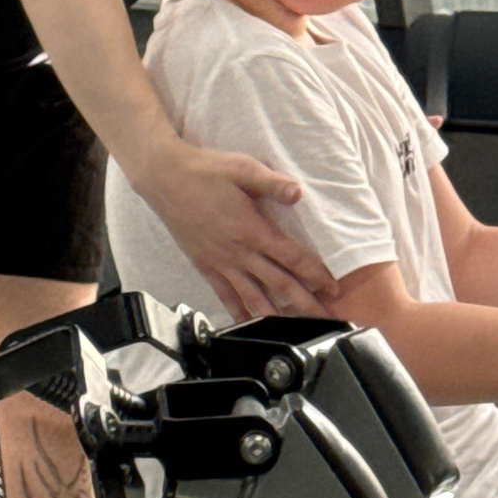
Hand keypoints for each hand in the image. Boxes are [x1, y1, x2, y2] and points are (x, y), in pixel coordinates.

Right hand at [138, 140, 338, 321]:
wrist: (165, 178)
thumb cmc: (205, 170)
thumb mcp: (243, 168)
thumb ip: (272, 183)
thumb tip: (298, 192)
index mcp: (252, 229)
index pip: (292, 258)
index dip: (315, 274)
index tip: (332, 287)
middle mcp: (238, 252)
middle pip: (279, 284)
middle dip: (305, 303)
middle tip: (325, 318)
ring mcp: (221, 263)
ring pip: (254, 298)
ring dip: (277, 316)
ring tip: (295, 330)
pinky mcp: (206, 267)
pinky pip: (226, 297)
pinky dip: (240, 313)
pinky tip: (251, 325)